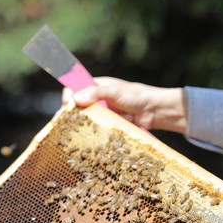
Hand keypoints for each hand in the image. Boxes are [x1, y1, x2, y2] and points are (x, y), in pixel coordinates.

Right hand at [62, 76, 187, 132]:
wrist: (153, 111)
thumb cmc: (136, 96)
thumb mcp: (115, 92)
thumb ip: (97, 93)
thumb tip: (76, 98)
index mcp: (94, 87)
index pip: (73, 90)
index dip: (69, 97)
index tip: (68, 105)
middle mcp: (95, 100)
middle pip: (76, 108)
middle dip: (73, 115)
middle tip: (69, 122)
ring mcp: (101, 114)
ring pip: (85, 121)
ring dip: (87, 124)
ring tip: (84, 129)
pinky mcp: (107, 126)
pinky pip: (97, 130)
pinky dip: (97, 132)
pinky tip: (95, 135)